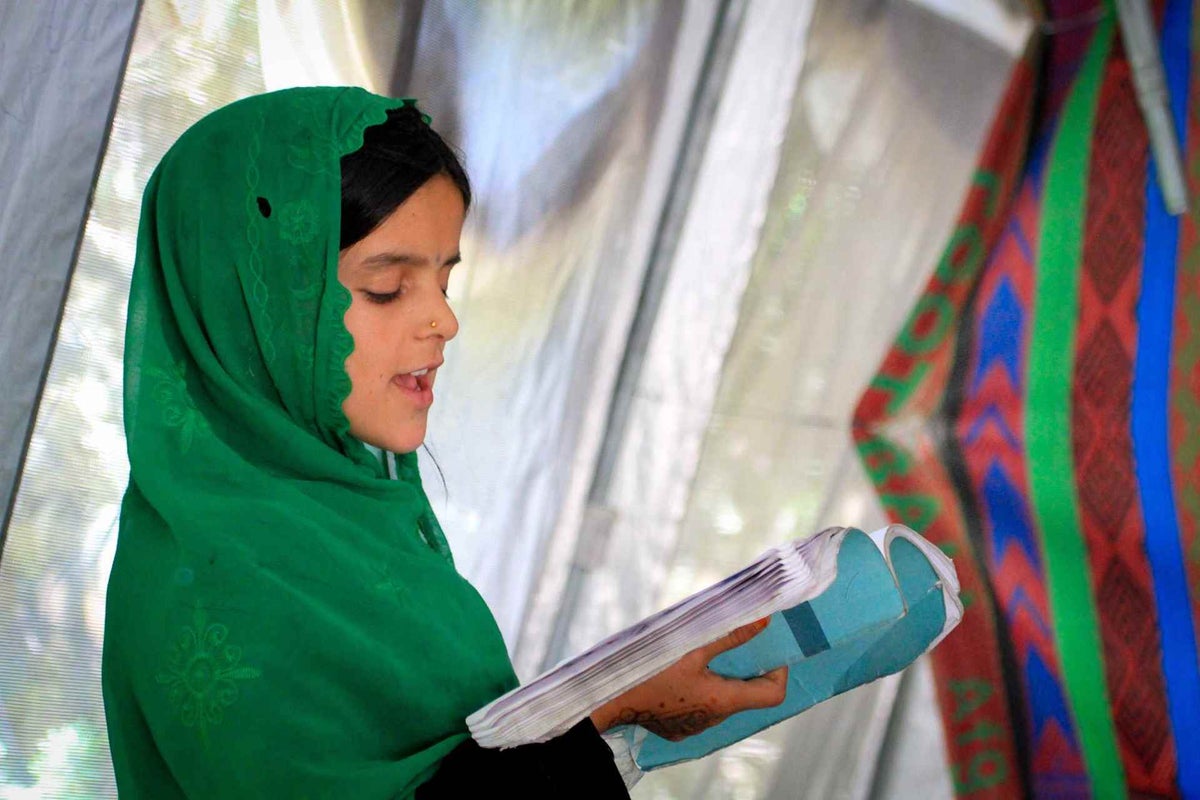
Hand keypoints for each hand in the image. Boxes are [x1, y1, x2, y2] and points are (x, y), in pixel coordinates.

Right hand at [588, 618, 787, 740]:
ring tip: (700, 656)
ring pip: (722, 701)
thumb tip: (764, 620)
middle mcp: (715, 719)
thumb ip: (731, 634)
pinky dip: (700, 691)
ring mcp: (696, 727)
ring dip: (719, 679)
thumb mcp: (692, 648)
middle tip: (731, 645)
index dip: (778, 671)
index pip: (774, 695)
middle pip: (747, 696)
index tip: (766, 651)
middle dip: (745, 668)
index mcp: (723, 700)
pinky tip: (679, 676)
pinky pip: (701, 709)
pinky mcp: (679, 728)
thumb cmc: (651, 673)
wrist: (610, 701)